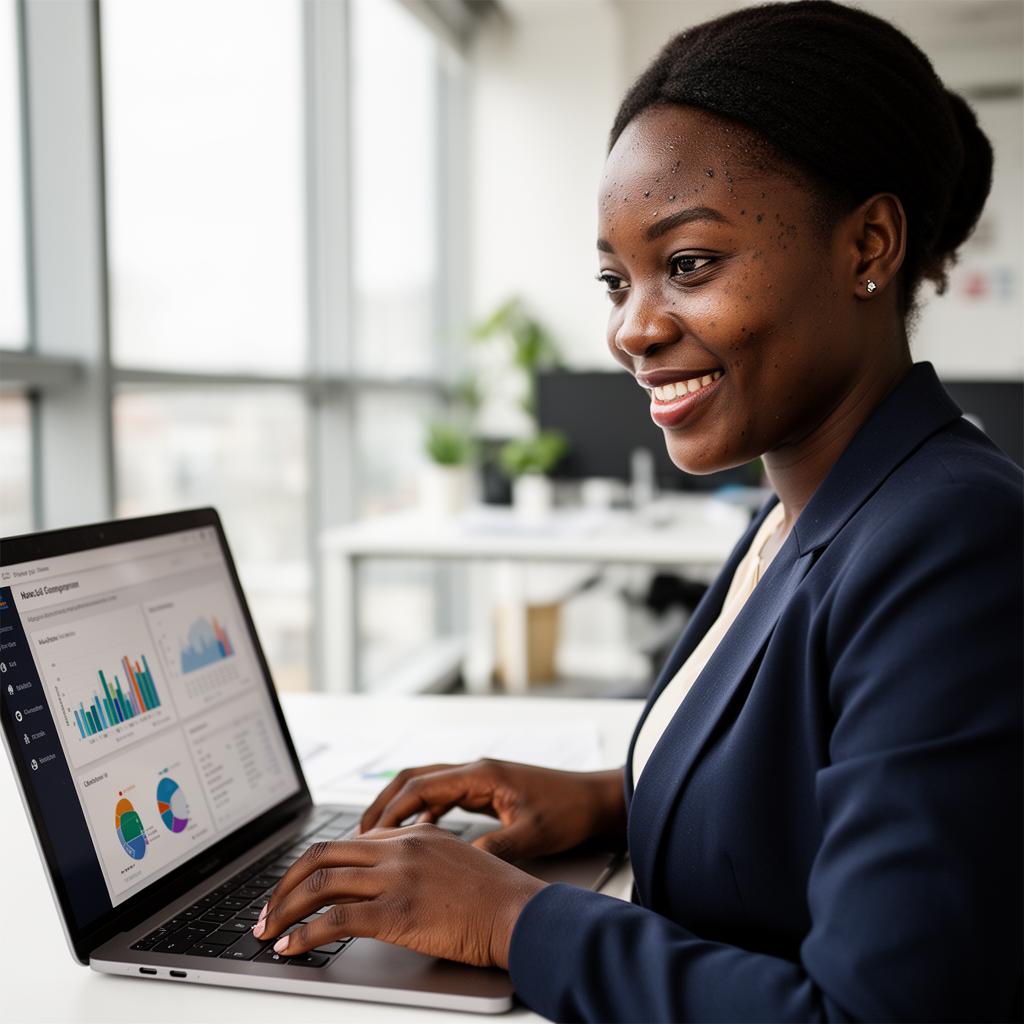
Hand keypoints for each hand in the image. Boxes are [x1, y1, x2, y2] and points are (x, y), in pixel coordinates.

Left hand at [252, 823, 545, 967]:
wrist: (521, 912)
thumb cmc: (495, 897)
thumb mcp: (453, 861)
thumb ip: (418, 860)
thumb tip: (386, 878)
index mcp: (412, 834)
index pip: (346, 841)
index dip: (313, 865)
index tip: (295, 888)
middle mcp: (399, 848)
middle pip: (321, 855)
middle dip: (284, 884)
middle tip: (267, 909)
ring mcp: (396, 877)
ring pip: (319, 883)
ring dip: (284, 910)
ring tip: (267, 931)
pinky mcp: (397, 910)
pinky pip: (334, 919)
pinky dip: (303, 934)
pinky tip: (290, 947)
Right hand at [359, 759, 626, 862]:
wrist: (595, 800)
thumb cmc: (569, 812)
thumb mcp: (531, 835)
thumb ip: (495, 848)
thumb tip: (461, 865)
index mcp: (481, 774)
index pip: (421, 785)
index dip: (390, 809)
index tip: (367, 834)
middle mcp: (476, 770)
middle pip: (415, 779)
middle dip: (384, 804)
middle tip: (359, 834)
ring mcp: (480, 778)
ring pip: (427, 785)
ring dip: (402, 807)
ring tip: (379, 837)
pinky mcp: (486, 789)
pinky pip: (444, 795)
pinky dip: (424, 811)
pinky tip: (418, 833)